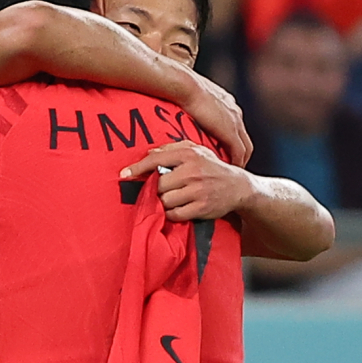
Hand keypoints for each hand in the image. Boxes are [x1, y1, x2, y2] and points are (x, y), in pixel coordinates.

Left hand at [120, 140, 254, 221]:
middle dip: (156, 188)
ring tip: (172, 197)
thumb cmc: (212, 167)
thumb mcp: (196, 150)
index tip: (124, 174)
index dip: (138, 168)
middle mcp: (193, 171)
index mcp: (189, 154)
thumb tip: (148, 153)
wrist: (238, 187)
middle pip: (159, 184)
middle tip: (161, 189)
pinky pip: (175, 214)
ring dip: (164, 201)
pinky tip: (178, 207)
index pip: (156, 160)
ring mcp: (198, 190)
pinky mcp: (201, 207)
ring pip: (165, 200)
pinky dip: (172, 213)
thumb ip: (172, 148)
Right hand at [178, 72, 251, 166]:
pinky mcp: (231, 133)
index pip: (235, 125)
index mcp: (226, 102)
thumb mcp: (190, 94)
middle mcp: (235, 112)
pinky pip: (239, 153)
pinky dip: (236, 162)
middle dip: (240, 152)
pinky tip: (229, 169)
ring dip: (240, 160)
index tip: (224, 148)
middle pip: (244, 138)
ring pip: (245, 147)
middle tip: (232, 164)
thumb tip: (177, 107)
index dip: (232, 138)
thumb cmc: (182, 86)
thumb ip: (190, 103)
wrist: (185, 86)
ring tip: (231, 170)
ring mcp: (235, 123)